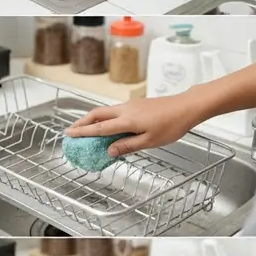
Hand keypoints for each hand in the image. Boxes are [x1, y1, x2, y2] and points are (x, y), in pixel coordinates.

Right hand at [65, 95, 203, 157]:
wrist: (186, 107)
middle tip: (72, 130)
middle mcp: (125, 109)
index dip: (82, 132)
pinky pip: (115, 110)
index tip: (69, 134)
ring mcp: (131, 104)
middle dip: (82, 122)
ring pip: (106, 110)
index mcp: (126, 120)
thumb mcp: (150, 141)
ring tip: (86, 128)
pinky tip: (108, 124)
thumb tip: (109, 151)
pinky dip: (105, 116)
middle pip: (97, 114)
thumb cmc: (171, 125)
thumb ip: (128, 146)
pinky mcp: (137, 104)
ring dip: (93, 118)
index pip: (99, 127)